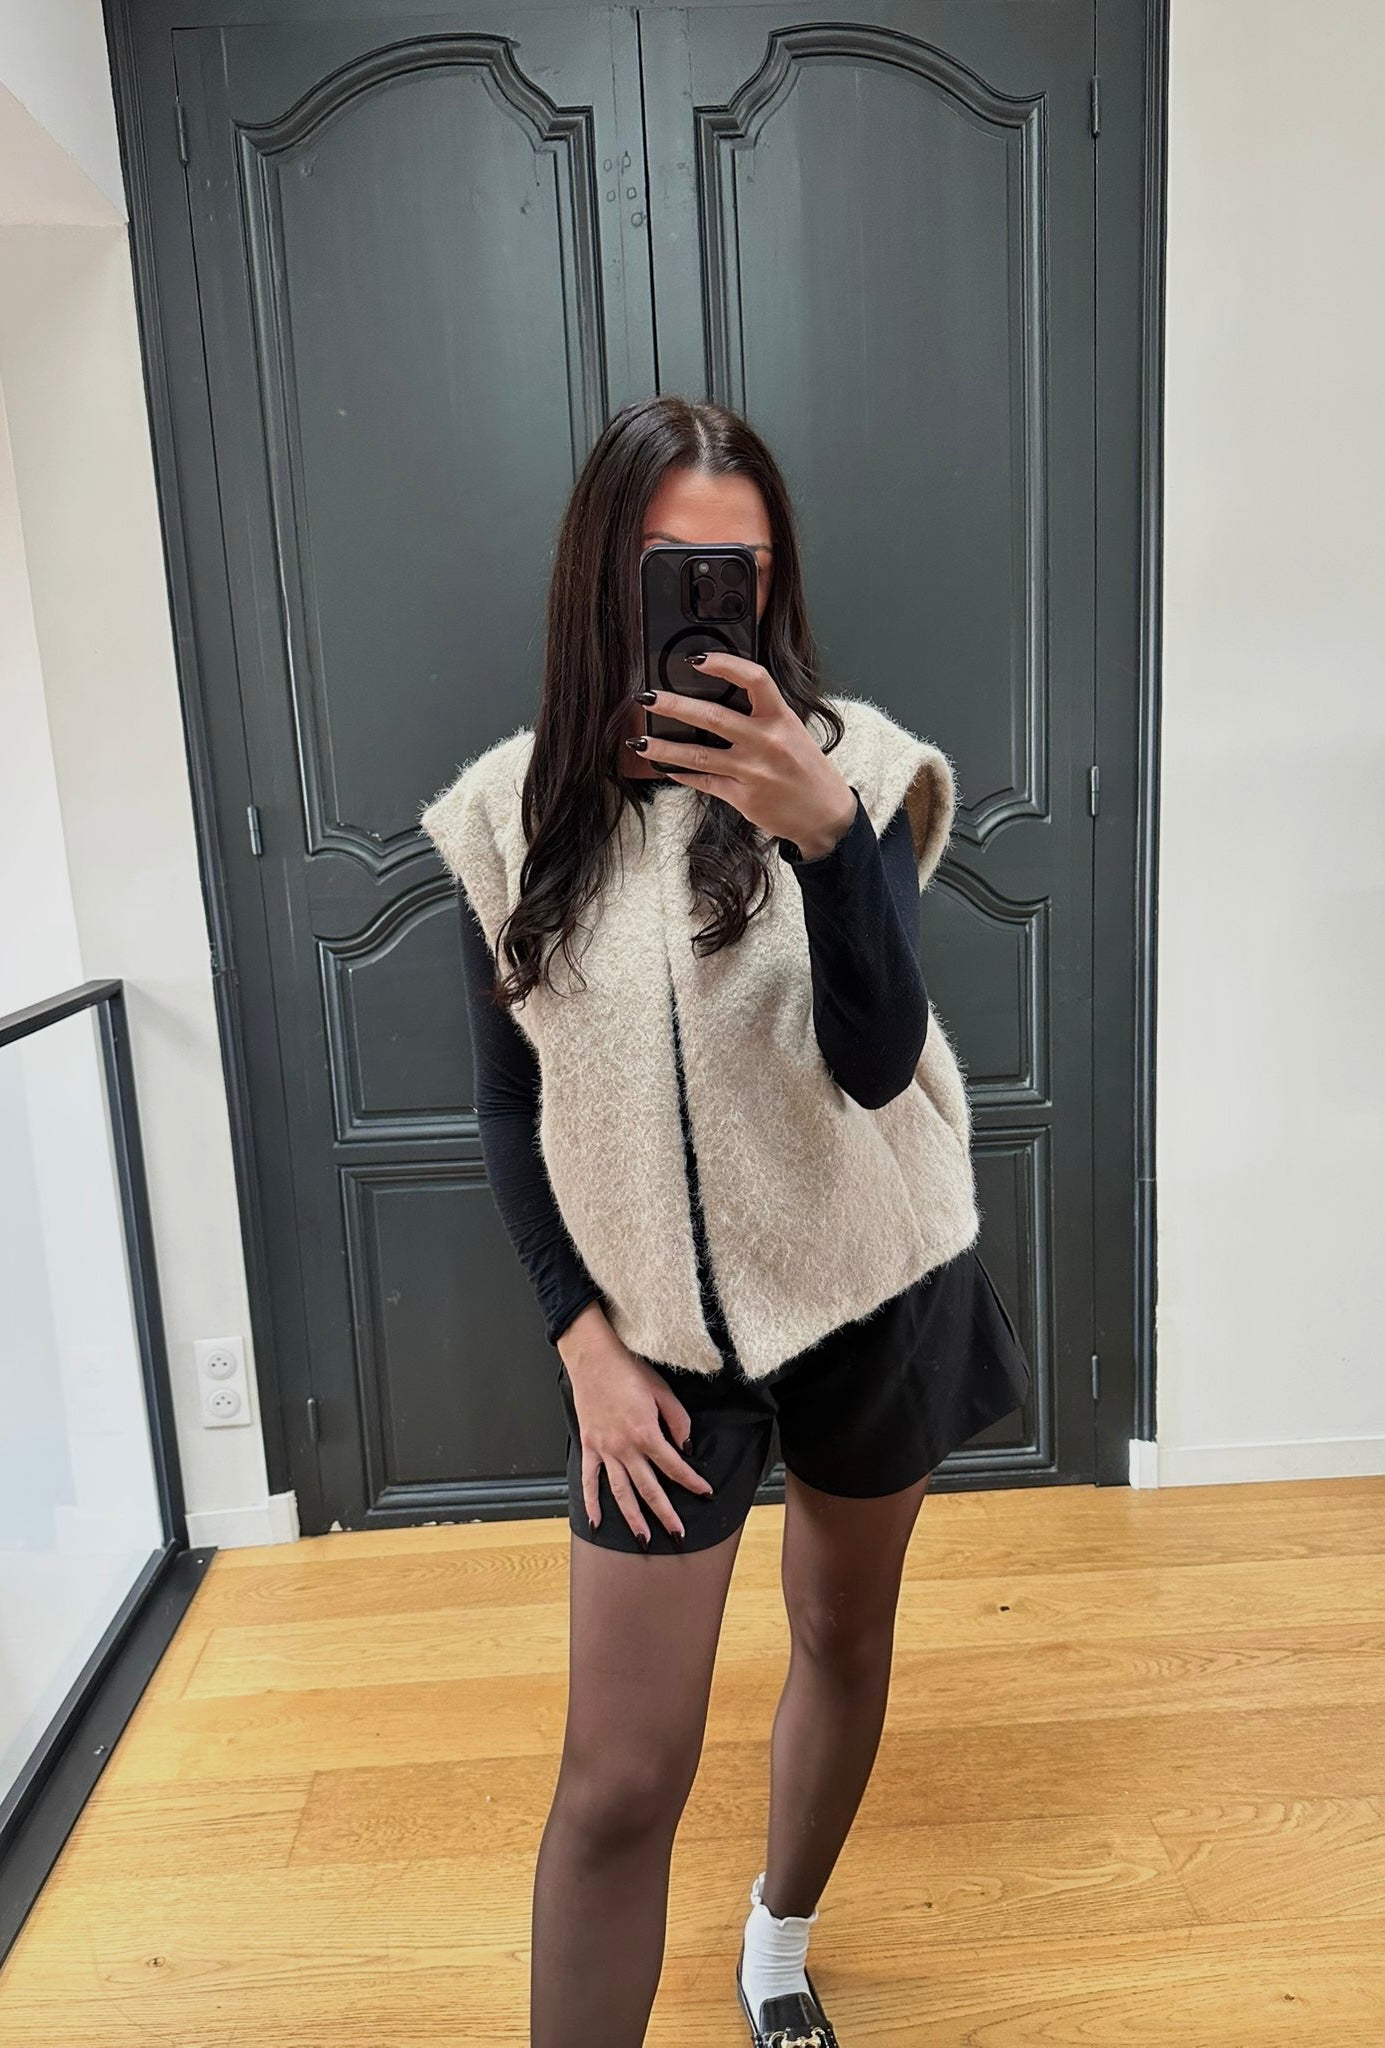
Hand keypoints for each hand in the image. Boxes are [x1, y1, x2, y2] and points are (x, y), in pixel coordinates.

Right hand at [557, 1307, 713, 1541]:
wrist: (593, 1357)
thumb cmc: (628, 1369)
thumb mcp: (662, 1391)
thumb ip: (678, 1420)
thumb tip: (686, 1447)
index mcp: (646, 1432)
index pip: (674, 1466)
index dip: (692, 1482)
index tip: (706, 1494)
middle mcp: (624, 1446)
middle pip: (649, 1488)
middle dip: (665, 1513)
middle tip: (678, 1534)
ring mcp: (604, 1449)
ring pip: (620, 1491)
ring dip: (633, 1518)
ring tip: (643, 1539)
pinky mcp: (589, 1445)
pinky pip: (589, 1479)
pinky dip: (591, 1502)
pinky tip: (597, 1522)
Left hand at [628, 655, 857, 858]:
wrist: (825, 814)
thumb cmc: (807, 769)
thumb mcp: (792, 732)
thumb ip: (761, 715)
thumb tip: (718, 698)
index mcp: (782, 718)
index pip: (754, 679)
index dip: (724, 664)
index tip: (697, 659)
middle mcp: (767, 742)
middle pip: (714, 716)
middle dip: (674, 705)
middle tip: (647, 696)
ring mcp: (753, 771)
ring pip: (699, 755)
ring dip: (664, 747)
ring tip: (639, 741)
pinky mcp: (742, 797)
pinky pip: (705, 782)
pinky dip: (682, 775)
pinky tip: (665, 768)